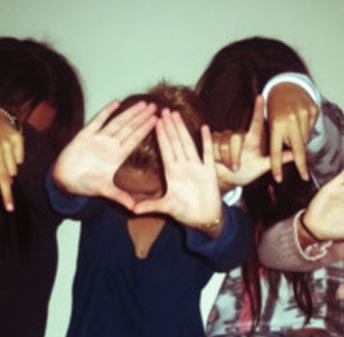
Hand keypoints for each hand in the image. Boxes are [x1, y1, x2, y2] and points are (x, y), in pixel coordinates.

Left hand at [0, 107, 23, 210]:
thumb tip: (1, 184)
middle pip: (2, 177)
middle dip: (6, 195)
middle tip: (9, 209)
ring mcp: (6, 144)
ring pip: (13, 170)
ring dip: (8, 171)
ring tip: (1, 159)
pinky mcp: (17, 139)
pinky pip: (20, 160)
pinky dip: (15, 160)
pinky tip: (8, 151)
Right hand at [52, 100, 157, 209]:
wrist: (64, 180)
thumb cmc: (84, 185)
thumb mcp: (104, 191)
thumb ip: (120, 197)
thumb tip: (134, 209)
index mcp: (115, 157)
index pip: (134, 141)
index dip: (145, 131)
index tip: (157, 121)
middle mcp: (109, 146)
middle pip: (128, 128)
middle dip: (141, 118)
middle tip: (155, 106)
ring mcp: (98, 139)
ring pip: (116, 123)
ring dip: (129, 113)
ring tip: (142, 104)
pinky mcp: (84, 135)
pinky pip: (96, 121)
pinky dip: (105, 112)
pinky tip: (115, 102)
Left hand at [133, 110, 222, 235]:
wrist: (204, 219)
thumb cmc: (185, 213)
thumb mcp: (166, 208)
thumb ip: (151, 206)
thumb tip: (133, 210)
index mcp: (172, 173)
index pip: (165, 150)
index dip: (160, 136)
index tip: (155, 121)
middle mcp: (183, 167)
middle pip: (176, 143)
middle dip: (170, 126)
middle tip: (164, 109)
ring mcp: (197, 168)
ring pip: (188, 144)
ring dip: (183, 130)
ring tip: (178, 115)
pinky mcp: (209, 173)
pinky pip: (208, 154)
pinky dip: (206, 142)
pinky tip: (205, 128)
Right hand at [213, 95, 292, 189]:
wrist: (227, 180)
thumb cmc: (245, 173)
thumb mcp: (261, 167)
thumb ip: (277, 160)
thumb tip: (297, 155)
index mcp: (252, 140)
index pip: (256, 123)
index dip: (258, 110)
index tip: (260, 97)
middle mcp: (239, 136)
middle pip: (235, 138)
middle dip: (234, 155)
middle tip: (236, 167)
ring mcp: (225, 137)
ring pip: (223, 143)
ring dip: (225, 158)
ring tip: (228, 166)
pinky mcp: (213, 140)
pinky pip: (213, 145)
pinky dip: (216, 156)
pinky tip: (218, 160)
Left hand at [267, 82, 318, 181]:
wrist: (285, 87)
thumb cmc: (274, 110)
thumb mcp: (270, 125)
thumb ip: (277, 143)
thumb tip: (289, 161)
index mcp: (276, 125)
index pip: (276, 151)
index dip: (276, 166)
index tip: (278, 179)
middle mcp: (290, 119)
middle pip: (297, 148)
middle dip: (300, 165)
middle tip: (304, 177)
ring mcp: (304, 114)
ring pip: (305, 139)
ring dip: (300, 142)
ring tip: (293, 132)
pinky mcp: (313, 110)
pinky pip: (312, 129)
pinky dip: (306, 131)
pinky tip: (300, 123)